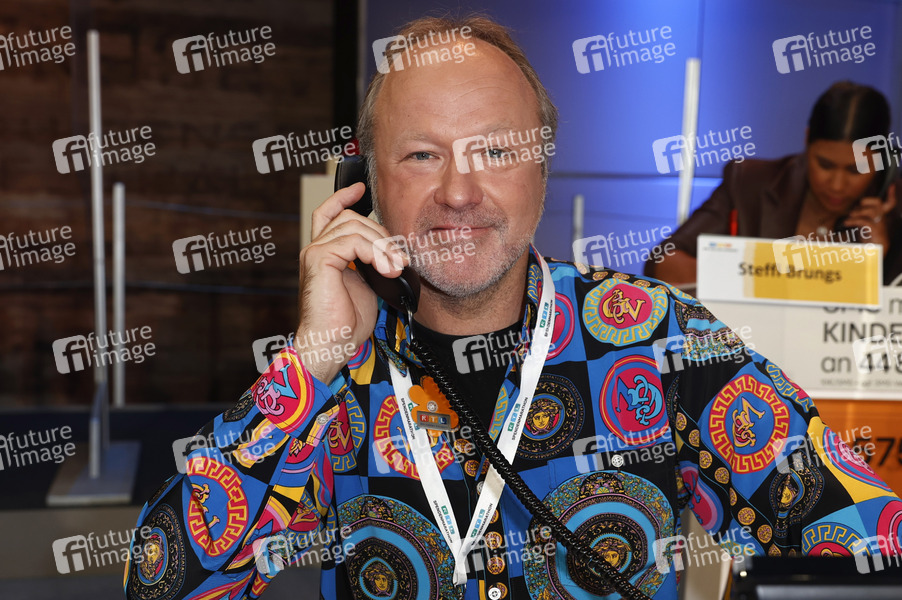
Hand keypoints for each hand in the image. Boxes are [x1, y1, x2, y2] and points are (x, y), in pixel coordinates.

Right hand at [295, 182, 407, 382]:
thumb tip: (393, 254)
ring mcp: (315, 252)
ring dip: (382, 245)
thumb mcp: (368, 286)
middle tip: (400, 259)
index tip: (361, 188)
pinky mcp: (318, 259)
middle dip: (381, 233)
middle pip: (350, 218)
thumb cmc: (346, 323)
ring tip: (396, 268)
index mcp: (326, 254)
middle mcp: (316, 249)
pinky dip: (374, 252)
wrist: (331, 343)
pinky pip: (351, 241)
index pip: (329, 214)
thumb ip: (373, 264)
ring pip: (353, 226)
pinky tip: (385, 269)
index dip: (344, 197)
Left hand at [843, 183, 896, 254]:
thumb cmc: (868, 237)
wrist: (874, 251)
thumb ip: (860, 217)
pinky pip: (865, 221)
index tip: (891, 186)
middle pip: (879, 203)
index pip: (890, 203)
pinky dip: (854, 220)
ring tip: (849, 216)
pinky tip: (846, 223)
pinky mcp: (875, 231)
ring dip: (858, 212)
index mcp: (880, 216)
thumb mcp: (863, 224)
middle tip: (856, 207)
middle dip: (867, 201)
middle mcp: (882, 218)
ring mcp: (880, 224)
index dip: (891, 195)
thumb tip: (849, 211)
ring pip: (872, 211)